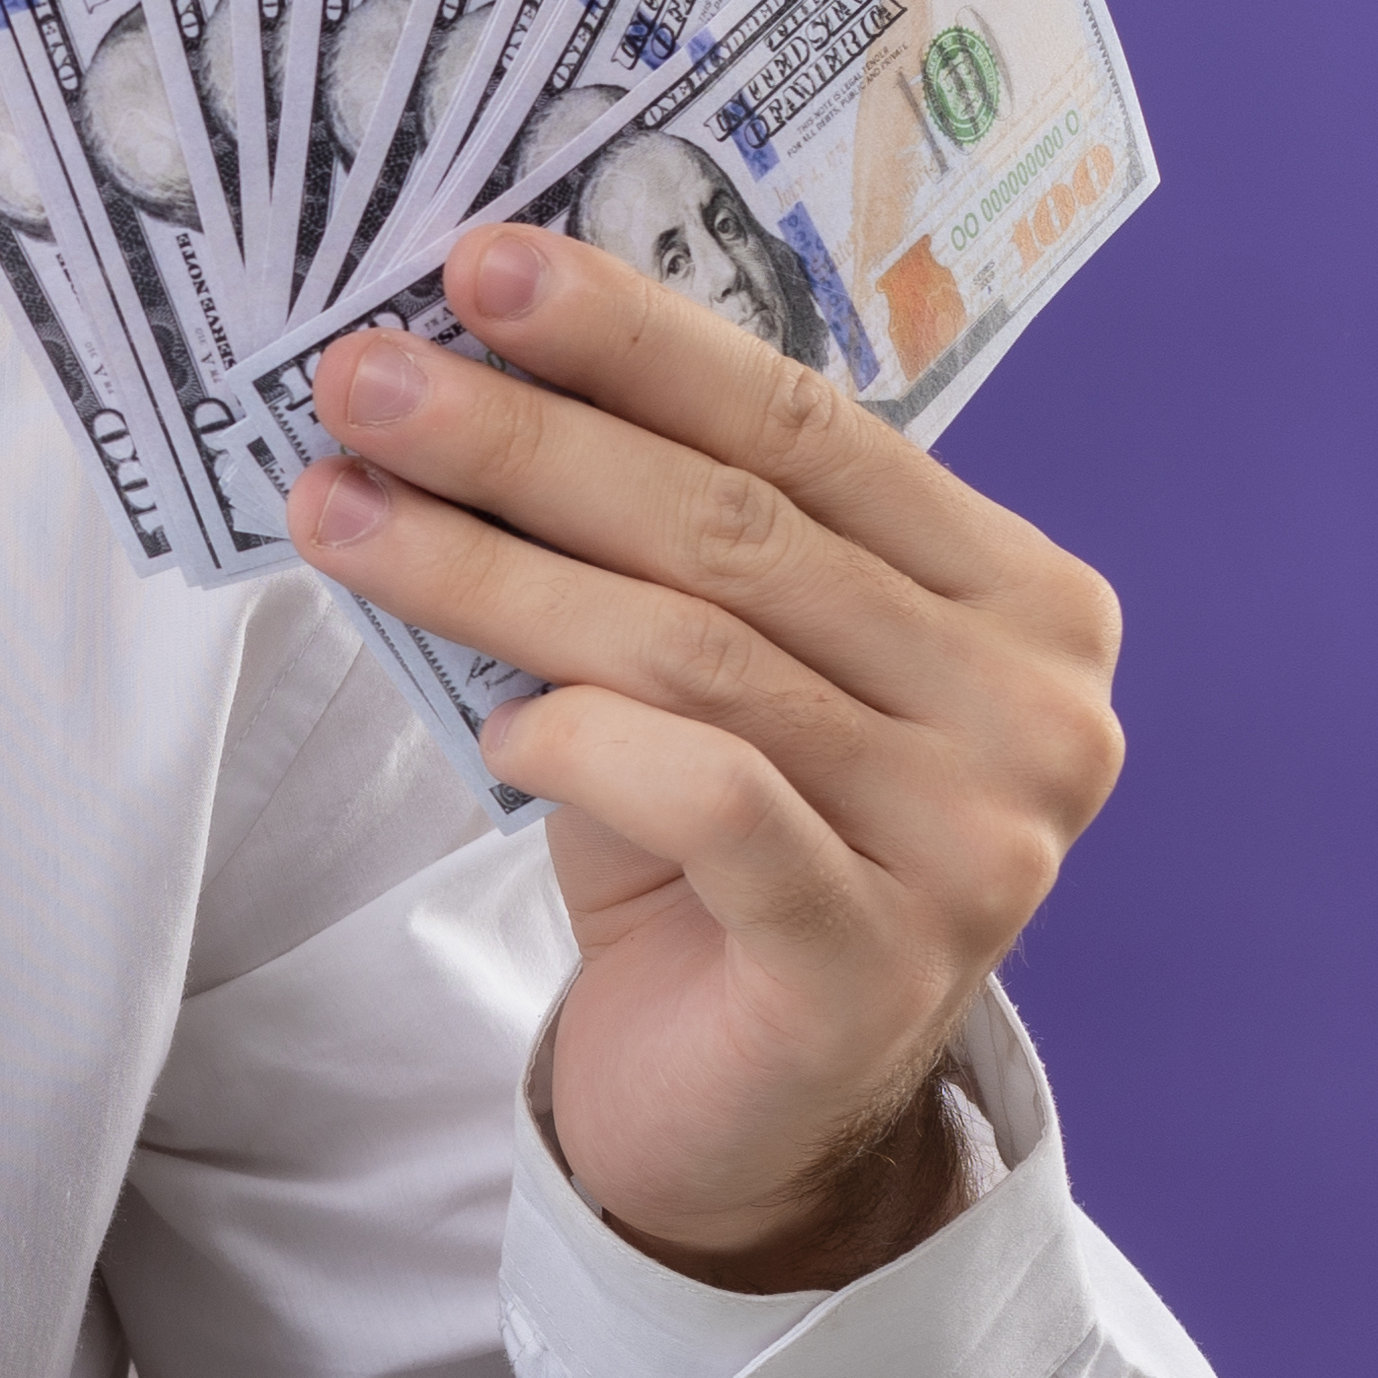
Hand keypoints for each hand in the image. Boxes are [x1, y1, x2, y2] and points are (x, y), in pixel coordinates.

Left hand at [286, 221, 1125, 1287]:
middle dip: (527, 439)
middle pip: (737, 530)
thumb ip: (657, 534)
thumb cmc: (718, 854)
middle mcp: (1035, 713)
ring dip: (491, 569)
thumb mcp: (703, 666)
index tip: (481, 266)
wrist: (745, 1111)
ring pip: (695, 654)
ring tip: (342, 509)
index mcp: (1019, 600)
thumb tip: (475, 355)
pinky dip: (582, 740)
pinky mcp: (875, 962)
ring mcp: (977, 846)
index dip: (638, 339)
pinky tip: (496, 720)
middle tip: (368, 379)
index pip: (808, 427)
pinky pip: (707, 798)